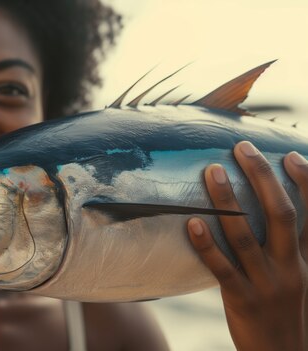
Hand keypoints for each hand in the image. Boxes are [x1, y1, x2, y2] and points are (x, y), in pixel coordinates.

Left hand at [187, 141, 307, 350]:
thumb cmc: (285, 309)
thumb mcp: (296, 276)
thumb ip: (285, 248)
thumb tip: (259, 214)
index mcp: (305, 258)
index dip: (305, 184)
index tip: (289, 156)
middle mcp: (290, 266)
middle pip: (281, 214)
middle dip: (263, 177)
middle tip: (242, 147)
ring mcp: (267, 283)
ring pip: (246, 236)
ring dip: (227, 202)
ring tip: (211, 172)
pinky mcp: (242, 300)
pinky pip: (221, 268)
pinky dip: (206, 244)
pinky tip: (192, 223)